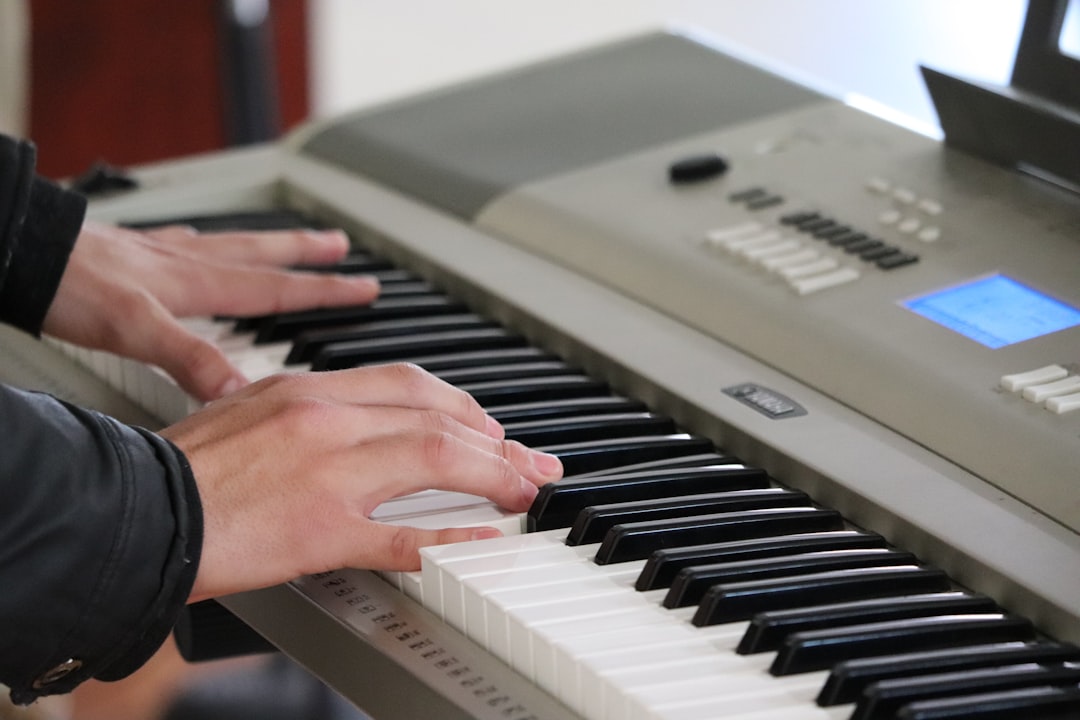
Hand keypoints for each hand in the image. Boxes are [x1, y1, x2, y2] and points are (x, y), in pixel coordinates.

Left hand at [42, 221, 380, 401]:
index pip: (278, 288)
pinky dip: (211, 245)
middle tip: (342, 247)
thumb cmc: (70, 287)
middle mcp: (189, 264)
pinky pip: (192, 244)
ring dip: (270, 244)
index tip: (364, 288)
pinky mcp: (136, 254)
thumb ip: (191, 358)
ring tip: (294, 238)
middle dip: (308, 255)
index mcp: (199, 283)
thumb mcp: (136, 330)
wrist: (20, 253)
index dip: (324, 291)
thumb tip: (242, 391)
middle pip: (263, 255)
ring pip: (232, 245)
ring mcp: (163, 255)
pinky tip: (201, 249)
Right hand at [160, 365, 563, 601]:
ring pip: (436, 457)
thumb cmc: (176, 469)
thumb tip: (342, 423)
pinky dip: (452, 537)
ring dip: (492, 474)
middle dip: (495, 438)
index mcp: (306, 389)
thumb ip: (297, 411)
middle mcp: (325, 418)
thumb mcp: (241, 412)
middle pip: (437, 415)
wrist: (130, 511)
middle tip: (528, 461)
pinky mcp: (321, 530)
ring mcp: (329, 473)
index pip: (409, 384)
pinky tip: (485, 539)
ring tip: (523, 490)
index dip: (462, 406)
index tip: (488, 427)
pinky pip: (404, 534)